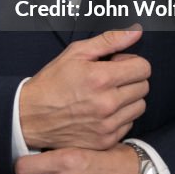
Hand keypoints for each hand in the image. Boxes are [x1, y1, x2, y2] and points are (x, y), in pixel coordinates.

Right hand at [19, 28, 149, 149]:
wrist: (31, 116)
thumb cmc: (52, 82)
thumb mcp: (76, 53)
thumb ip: (110, 40)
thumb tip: (136, 32)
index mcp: (101, 78)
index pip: (143, 68)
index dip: (132, 62)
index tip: (118, 63)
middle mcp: (108, 104)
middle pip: (144, 87)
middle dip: (131, 79)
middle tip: (111, 78)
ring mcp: (107, 125)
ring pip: (139, 107)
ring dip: (128, 99)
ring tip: (107, 95)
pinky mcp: (105, 141)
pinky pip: (129, 124)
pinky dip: (120, 117)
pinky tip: (102, 111)